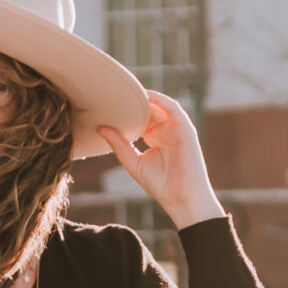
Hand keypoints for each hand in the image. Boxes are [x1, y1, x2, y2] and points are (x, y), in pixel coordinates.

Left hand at [97, 91, 221, 230]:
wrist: (181, 199)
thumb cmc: (161, 185)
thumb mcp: (134, 162)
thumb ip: (119, 144)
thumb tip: (100, 127)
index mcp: (154, 137)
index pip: (140, 117)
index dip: (126, 109)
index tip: (107, 102)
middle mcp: (166, 130)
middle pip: (149, 108)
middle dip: (134, 99)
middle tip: (114, 90)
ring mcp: (177, 129)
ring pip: (161, 105)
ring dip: (147, 96)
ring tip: (129, 88)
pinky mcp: (186, 130)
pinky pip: (174, 109)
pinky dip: (161, 100)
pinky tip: (146, 96)